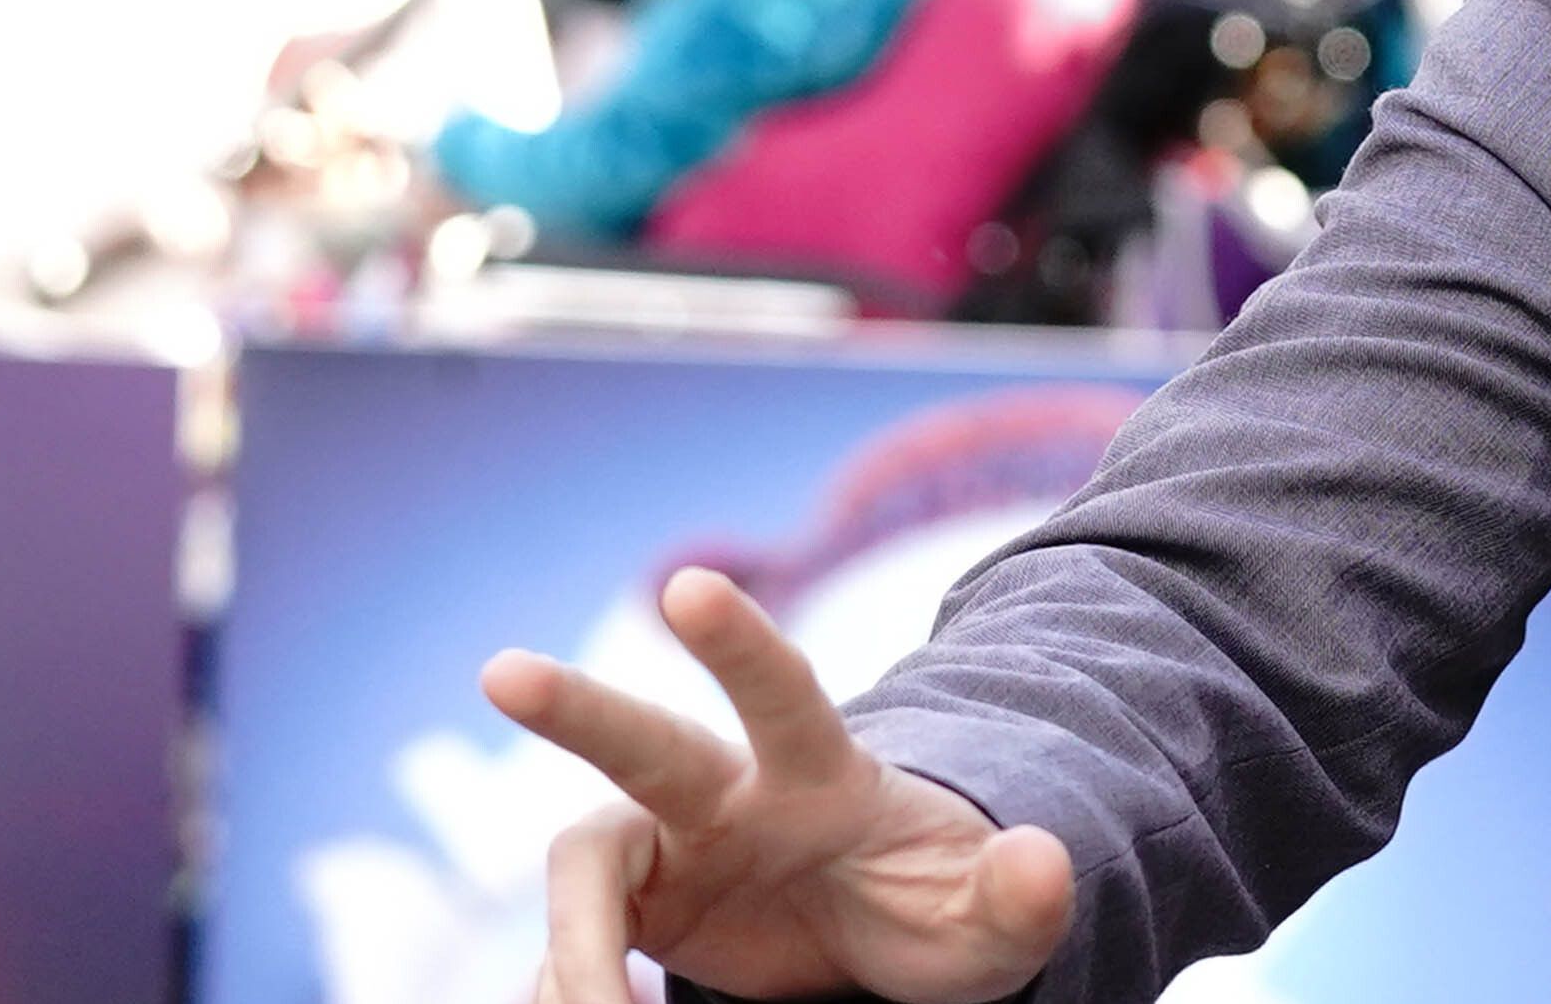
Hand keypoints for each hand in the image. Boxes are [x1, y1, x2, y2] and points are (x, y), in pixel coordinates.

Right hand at [484, 568, 1073, 1003]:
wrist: (878, 941)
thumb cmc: (936, 911)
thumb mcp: (990, 923)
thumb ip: (1017, 895)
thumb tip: (1048, 864)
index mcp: (820, 779)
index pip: (785, 696)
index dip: (741, 643)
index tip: (691, 587)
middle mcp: (727, 797)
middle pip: (644, 746)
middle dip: (577, 706)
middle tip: (501, 672)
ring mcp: (668, 850)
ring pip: (582, 877)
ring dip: (572, 956)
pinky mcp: (629, 908)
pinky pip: (572, 954)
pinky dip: (571, 992)